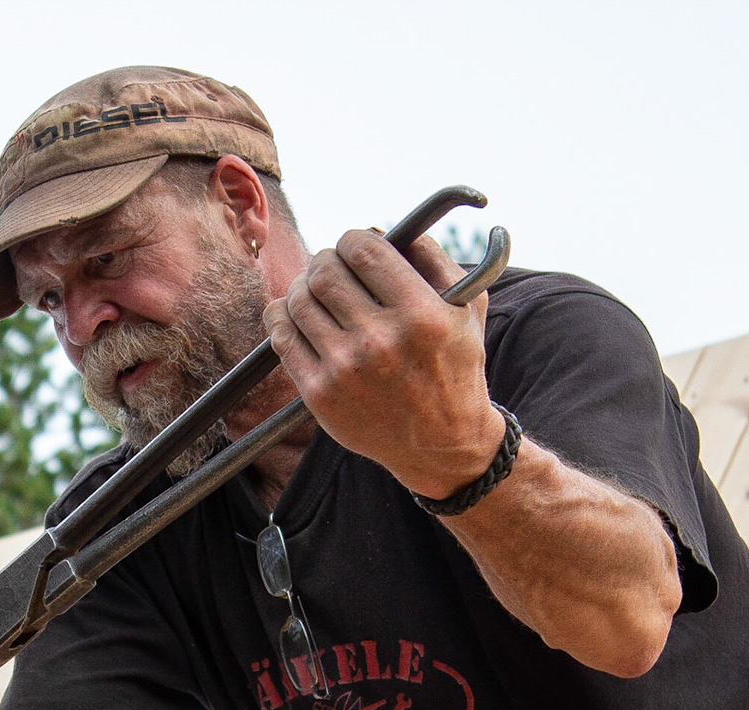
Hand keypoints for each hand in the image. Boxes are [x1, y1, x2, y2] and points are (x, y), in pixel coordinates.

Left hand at [263, 229, 505, 498]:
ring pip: (297, 300)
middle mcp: (381, 342)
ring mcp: (345, 370)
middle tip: (333, 267)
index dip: (353, 239)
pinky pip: (281, 336)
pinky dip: (282, 315)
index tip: (356, 246)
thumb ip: (431, 256)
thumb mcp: (467, 304)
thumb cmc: (454, 364)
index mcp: (421, 315)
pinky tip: (296, 314)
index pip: (362, 250)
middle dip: (326, 260)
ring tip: (316, 290)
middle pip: (323, 271)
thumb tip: (380, 228)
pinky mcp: (319, 394)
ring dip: (302, 286)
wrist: (442, 442)